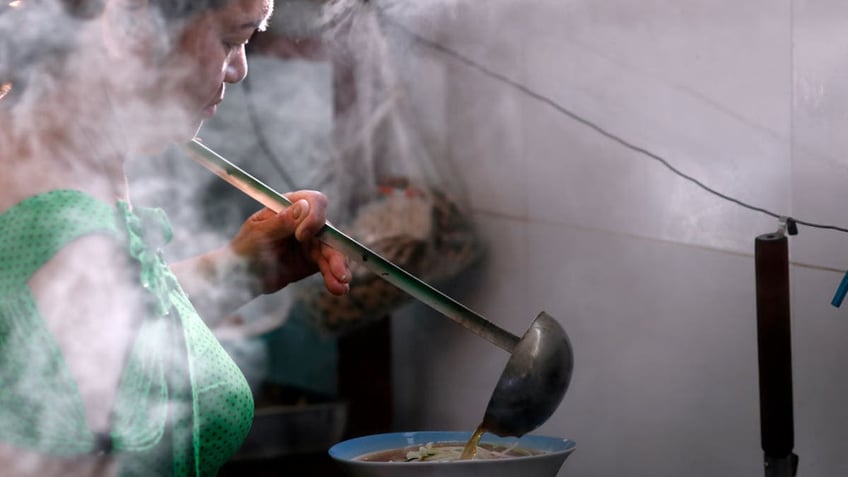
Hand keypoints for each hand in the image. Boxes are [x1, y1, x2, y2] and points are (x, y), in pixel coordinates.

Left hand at [228, 190, 350, 295]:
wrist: (240, 277)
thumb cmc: (244, 249)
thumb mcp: (258, 235)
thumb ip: (281, 222)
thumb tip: (303, 206)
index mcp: (290, 207)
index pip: (314, 202)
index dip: (314, 216)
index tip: (302, 236)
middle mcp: (305, 222)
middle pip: (329, 230)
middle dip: (335, 251)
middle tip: (338, 271)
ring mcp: (311, 242)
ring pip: (332, 251)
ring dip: (339, 268)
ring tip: (341, 286)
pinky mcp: (314, 261)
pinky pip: (328, 267)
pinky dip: (335, 278)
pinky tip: (340, 289)